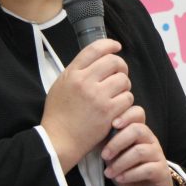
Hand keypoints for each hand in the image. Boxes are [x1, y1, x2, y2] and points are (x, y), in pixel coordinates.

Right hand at [41, 38, 133, 171]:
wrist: (58, 140)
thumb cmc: (58, 115)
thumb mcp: (60, 86)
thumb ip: (76, 72)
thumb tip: (94, 61)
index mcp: (72, 73)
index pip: (95, 49)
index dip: (109, 44)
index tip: (116, 46)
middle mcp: (85, 81)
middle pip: (114, 62)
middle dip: (120, 67)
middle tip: (119, 75)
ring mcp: (98, 97)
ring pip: (124, 80)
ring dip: (124, 87)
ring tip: (116, 94)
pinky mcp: (108, 112)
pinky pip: (127, 98)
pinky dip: (125, 102)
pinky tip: (118, 107)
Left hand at [100, 105, 172, 185]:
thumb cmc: (128, 171)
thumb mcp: (115, 156)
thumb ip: (108, 143)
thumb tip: (91, 133)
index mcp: (139, 132)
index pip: (138, 113)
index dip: (126, 115)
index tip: (112, 124)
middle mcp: (150, 140)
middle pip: (138, 129)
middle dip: (118, 142)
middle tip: (104, 155)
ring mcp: (157, 155)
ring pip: (140, 151)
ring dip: (121, 162)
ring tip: (108, 173)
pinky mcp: (161, 171)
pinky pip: (147, 169)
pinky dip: (130, 174)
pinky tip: (120, 179)